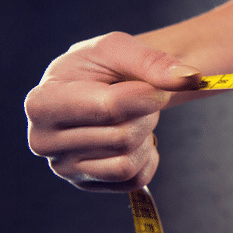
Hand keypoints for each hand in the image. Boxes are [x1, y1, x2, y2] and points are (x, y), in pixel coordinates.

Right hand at [25, 32, 201, 191]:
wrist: (96, 86)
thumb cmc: (102, 65)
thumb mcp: (119, 49)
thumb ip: (153, 62)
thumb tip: (190, 78)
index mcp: (42, 102)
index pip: (109, 109)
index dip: (146, 96)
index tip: (156, 87)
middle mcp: (43, 141)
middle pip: (123, 138)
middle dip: (145, 115)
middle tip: (137, 99)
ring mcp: (64, 167)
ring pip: (128, 163)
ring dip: (145, 137)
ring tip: (132, 117)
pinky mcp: (87, 184)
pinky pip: (135, 180)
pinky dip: (147, 158)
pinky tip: (134, 139)